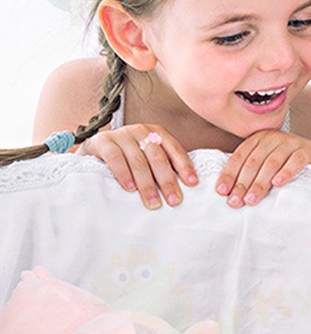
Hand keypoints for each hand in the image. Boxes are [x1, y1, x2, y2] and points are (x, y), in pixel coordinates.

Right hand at [78, 125, 196, 209]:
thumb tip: (188, 187)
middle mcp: (141, 131)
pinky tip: (129, 188)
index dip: (184, 166)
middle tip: (173, 201)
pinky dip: (124, 174)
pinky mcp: (102, 141)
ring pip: (138, 160)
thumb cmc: (129, 159)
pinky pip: (115, 158)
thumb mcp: (149, 159)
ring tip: (153, 202)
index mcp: (157, 133)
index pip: (175, 149)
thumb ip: (165, 166)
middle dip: (167, 181)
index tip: (192, 184)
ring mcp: (121, 134)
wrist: (94, 152)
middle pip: (158, 157)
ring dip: (147, 184)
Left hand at [216, 130, 310, 206]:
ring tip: (252, 199)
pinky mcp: (307, 150)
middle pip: (254, 161)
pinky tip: (278, 184)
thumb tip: (227, 191)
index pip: (240, 156)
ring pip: (272, 163)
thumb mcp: (265, 161)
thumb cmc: (285, 162)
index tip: (222, 192)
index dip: (230, 174)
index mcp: (258, 139)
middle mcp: (272, 137)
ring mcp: (290, 142)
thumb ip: (250, 169)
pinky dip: (286, 172)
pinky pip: (296, 161)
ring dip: (260, 182)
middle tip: (236, 201)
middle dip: (243, 183)